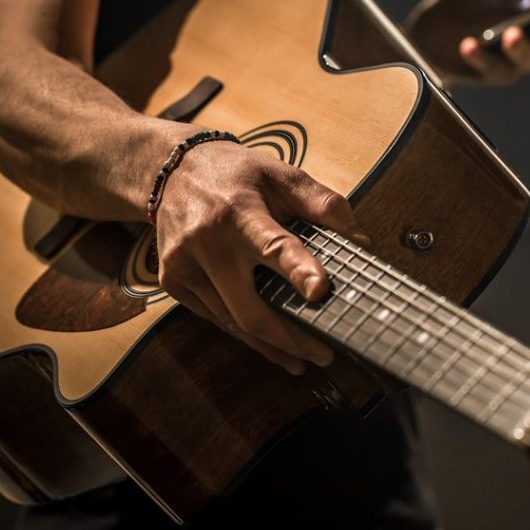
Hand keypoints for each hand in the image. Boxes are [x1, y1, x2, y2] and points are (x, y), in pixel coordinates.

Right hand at [153, 137, 368, 375]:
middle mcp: (206, 241)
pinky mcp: (172, 281)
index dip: (297, 269)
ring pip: (231, 322)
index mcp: (239, 210)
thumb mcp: (282, 173)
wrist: (168, 169)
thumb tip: (361, 243)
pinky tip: (269, 343)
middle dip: (290, 338)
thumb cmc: (236, 174)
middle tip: (324, 355)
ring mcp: (183, 265)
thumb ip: (323, 205)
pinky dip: (244, 333)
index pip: (272, 244)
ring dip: (269, 346)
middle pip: (249, 307)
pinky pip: (214, 317)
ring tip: (302, 359)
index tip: (320, 291)